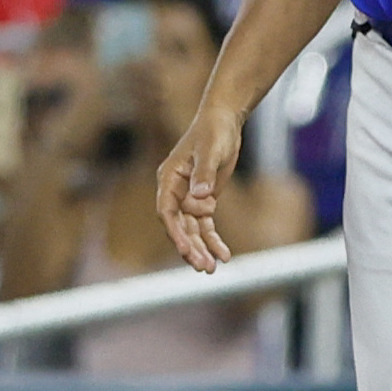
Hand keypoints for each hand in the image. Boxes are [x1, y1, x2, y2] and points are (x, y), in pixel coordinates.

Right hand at [155, 103, 244, 272]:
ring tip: (212, 268)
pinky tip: (225, 256)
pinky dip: (214, 240)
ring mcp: (189, 198)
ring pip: (192, 230)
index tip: (187, 249)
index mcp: (168, 178)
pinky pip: (206, 226)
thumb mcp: (210, 150)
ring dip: (201, 249)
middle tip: (204, 267)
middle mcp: (175, 191)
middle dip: (191, 248)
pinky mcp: (204, 200)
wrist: (224, 122)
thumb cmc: (213, 132)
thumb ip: (204, 173)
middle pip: (179, 226)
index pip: (167, 211)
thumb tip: (200, 197)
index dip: (175, 232)